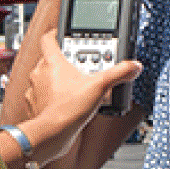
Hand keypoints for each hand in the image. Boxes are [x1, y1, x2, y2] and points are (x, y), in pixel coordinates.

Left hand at [19, 29, 141, 165]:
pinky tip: (68, 102)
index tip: (62, 34)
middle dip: (65, 61)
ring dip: (58, 79)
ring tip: (76, 85)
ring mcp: (35, 90)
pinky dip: (54, 97)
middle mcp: (39, 73)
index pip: (48, 39)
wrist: (51, 134)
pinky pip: (44, 96)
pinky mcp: (36, 106)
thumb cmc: (68, 109)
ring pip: (46, 78)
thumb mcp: (100, 87)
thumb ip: (119, 73)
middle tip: (81, 65)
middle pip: (50, 58)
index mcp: (52, 62)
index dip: (55, 34)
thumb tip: (133, 66)